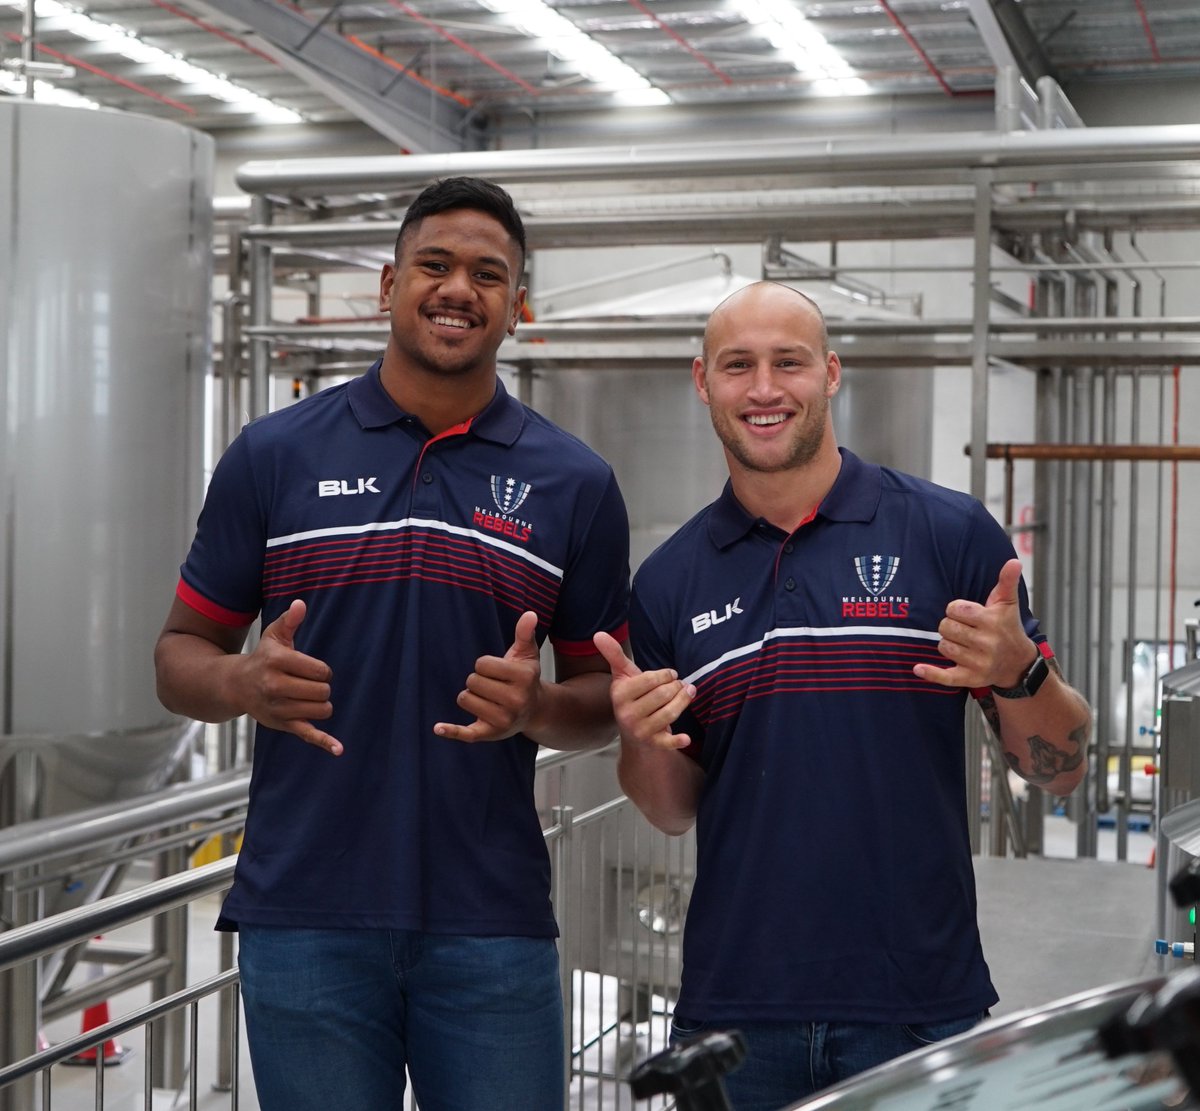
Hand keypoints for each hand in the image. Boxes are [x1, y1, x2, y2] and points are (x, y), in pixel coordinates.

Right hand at [241, 600, 341, 754]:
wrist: (234, 686)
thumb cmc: (263, 657)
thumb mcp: (274, 636)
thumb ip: (289, 621)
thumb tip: (300, 605)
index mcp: (277, 662)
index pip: (321, 670)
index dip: (322, 670)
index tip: (312, 670)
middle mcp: (275, 686)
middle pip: (323, 691)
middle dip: (321, 687)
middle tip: (306, 684)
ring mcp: (278, 708)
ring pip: (321, 710)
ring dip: (320, 705)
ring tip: (306, 697)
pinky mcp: (281, 724)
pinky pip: (307, 735)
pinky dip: (324, 742)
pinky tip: (339, 749)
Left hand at [435, 611, 542, 742]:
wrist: (536, 711)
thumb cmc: (526, 678)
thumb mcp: (527, 654)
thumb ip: (525, 633)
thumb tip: (530, 614)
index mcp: (523, 677)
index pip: (482, 664)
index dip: (485, 665)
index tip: (497, 671)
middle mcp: (515, 700)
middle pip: (472, 681)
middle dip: (478, 680)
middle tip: (494, 686)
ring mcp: (503, 719)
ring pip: (465, 699)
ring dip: (471, 697)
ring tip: (488, 699)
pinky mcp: (490, 734)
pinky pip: (467, 733)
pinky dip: (452, 730)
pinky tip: (438, 728)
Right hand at [593, 631, 694, 749]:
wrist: (633, 732)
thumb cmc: (632, 697)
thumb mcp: (623, 675)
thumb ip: (613, 654)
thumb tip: (598, 634)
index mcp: (619, 695)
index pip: (650, 679)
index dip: (666, 674)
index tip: (671, 674)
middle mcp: (626, 714)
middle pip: (663, 695)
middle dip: (677, 686)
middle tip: (679, 685)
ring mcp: (639, 731)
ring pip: (670, 712)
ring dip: (684, 701)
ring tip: (688, 693)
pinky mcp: (652, 744)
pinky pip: (667, 742)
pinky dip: (678, 741)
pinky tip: (685, 738)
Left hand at [914, 558, 1037, 690]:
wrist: (1018, 663)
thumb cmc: (1007, 627)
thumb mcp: (1007, 603)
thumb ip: (1007, 581)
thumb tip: (1014, 562)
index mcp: (992, 621)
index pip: (955, 609)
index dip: (956, 609)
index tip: (967, 614)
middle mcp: (987, 643)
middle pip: (946, 627)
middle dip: (950, 626)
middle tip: (964, 629)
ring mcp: (979, 663)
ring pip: (943, 646)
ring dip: (948, 643)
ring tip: (963, 643)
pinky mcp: (972, 679)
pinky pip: (946, 677)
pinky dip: (931, 673)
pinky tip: (918, 668)